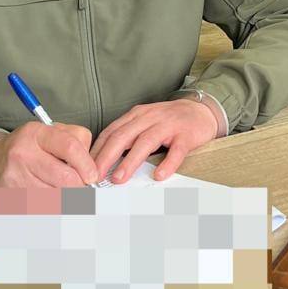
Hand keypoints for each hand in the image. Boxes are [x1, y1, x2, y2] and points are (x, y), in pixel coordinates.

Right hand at [0, 121, 99, 202]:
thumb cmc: (24, 150)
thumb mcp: (47, 134)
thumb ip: (74, 141)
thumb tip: (93, 167)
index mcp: (35, 134)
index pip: (71, 147)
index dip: (87, 165)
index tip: (92, 176)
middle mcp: (23, 154)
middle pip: (66, 178)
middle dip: (80, 187)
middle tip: (82, 188)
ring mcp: (16, 178)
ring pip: (57, 197)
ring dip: (68, 200)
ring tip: (65, 193)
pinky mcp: (12, 199)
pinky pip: (44, 210)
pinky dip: (52, 208)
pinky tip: (49, 200)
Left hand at [91, 99, 220, 184]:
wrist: (202, 110)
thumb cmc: (170, 121)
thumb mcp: (145, 123)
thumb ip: (128, 137)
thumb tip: (104, 161)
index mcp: (136, 115)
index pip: (111, 132)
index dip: (97, 150)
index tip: (85, 168)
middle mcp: (150, 118)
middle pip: (123, 136)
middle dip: (106, 157)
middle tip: (95, 176)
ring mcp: (169, 125)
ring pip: (146, 142)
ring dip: (130, 161)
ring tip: (119, 178)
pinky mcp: (186, 135)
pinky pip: (176, 150)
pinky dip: (167, 163)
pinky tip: (159, 175)